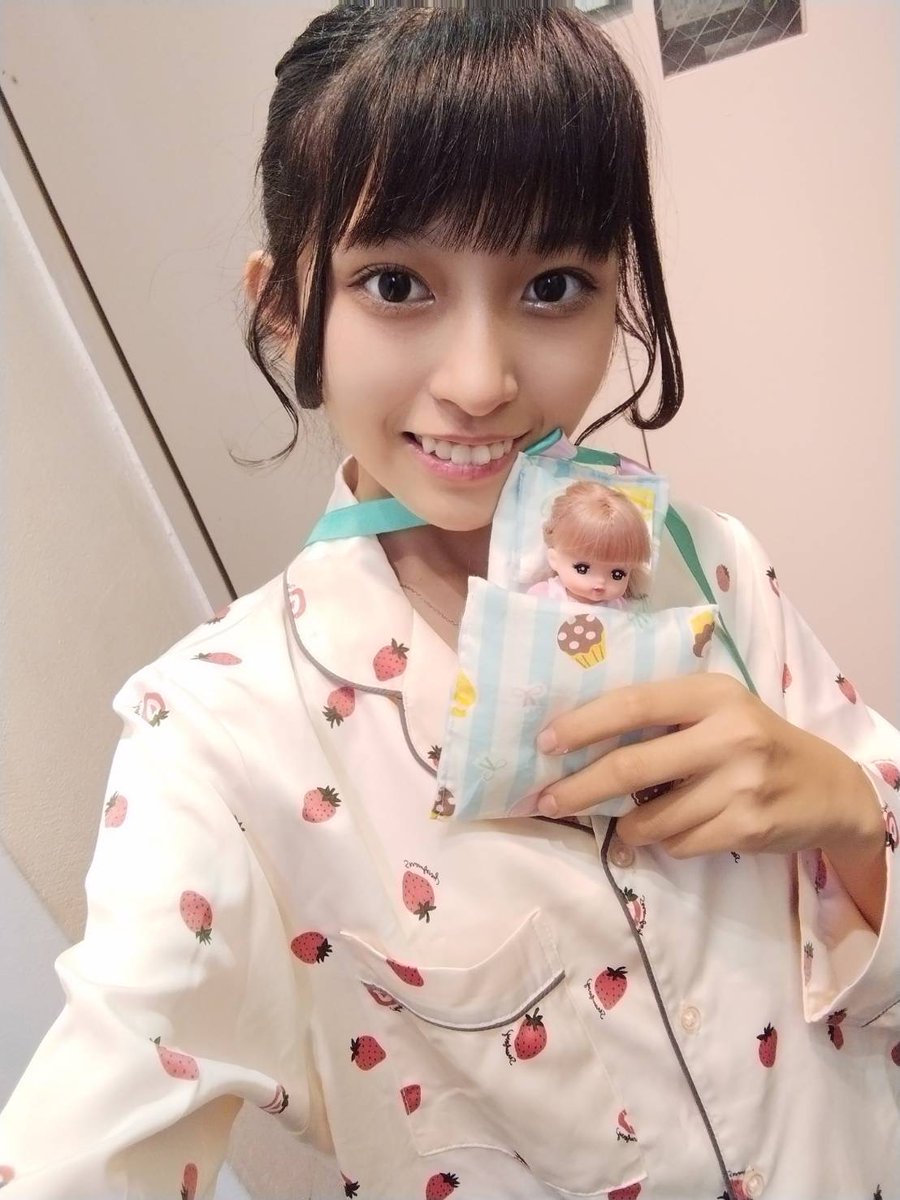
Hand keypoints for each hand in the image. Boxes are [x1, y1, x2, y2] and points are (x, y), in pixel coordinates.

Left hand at [534, 674, 882, 861]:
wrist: (830, 788)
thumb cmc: (756, 742)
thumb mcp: (719, 710)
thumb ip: (665, 716)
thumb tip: (581, 738)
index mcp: (713, 694)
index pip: (634, 703)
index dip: (583, 724)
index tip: (545, 743)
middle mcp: (729, 733)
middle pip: (631, 766)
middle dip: (580, 788)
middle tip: (547, 801)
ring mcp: (740, 783)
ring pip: (652, 817)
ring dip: (630, 826)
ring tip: (633, 820)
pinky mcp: (747, 826)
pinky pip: (680, 844)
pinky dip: (666, 842)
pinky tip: (677, 831)